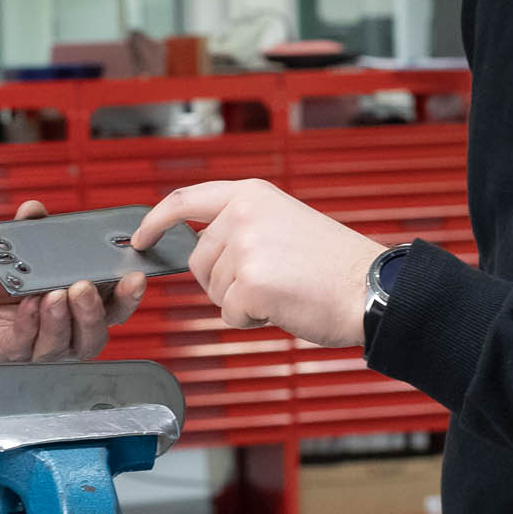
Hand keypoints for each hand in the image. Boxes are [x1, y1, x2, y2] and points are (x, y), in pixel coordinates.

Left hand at [0, 201, 146, 364]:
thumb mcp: (2, 248)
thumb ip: (25, 231)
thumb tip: (36, 210)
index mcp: (64, 301)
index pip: (108, 306)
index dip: (125, 295)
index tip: (134, 275)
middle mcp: (53, 329)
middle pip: (93, 336)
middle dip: (97, 312)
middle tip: (86, 286)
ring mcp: (28, 345)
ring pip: (63, 348)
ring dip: (65, 322)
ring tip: (56, 295)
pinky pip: (22, 348)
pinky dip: (30, 327)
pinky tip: (28, 306)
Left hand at [132, 179, 383, 346]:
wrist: (371, 288)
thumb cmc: (336, 266)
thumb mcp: (285, 221)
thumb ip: (243, 225)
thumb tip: (203, 248)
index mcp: (252, 194)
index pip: (185, 199)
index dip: (156, 221)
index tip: (141, 237)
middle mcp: (243, 214)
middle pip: (198, 260)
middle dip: (220, 282)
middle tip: (266, 284)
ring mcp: (245, 247)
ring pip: (213, 291)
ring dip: (241, 302)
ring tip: (283, 290)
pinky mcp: (249, 283)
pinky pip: (229, 314)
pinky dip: (252, 320)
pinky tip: (283, 306)